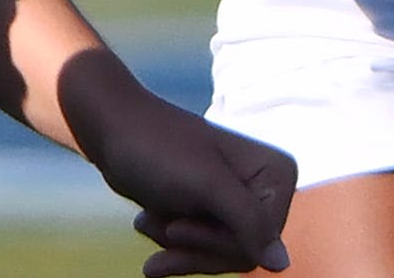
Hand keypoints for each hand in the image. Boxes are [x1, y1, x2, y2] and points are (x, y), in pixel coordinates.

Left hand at [62, 52, 293, 275]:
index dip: (217, 241)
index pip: (261, 241)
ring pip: (219, 256)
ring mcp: (235, 202)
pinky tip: (145, 225)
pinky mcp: (209, 212)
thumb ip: (248, 221)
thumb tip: (282, 264)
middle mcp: (264, 189)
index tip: (178, 226)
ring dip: (177, 244)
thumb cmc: (158, 149)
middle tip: (164, 229)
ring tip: (146, 222)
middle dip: (196, 247)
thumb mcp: (206, 184)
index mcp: (276, 174)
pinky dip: (170, 245)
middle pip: (243, 253)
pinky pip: (201, 250)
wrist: (110, 129)